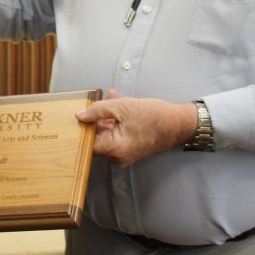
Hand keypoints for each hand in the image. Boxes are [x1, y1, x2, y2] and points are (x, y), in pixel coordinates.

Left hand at [75, 89, 196, 166]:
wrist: (178, 124)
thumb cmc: (153, 116)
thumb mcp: (122, 107)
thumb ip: (98, 110)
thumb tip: (79, 115)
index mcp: (114, 149)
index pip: (87, 143)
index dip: (81, 128)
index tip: (75, 116)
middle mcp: (117, 157)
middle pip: (97, 137)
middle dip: (96, 117)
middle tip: (96, 99)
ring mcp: (124, 154)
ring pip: (107, 134)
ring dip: (106, 116)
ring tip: (111, 97)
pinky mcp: (130, 149)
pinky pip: (116, 135)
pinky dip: (115, 121)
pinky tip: (117, 103)